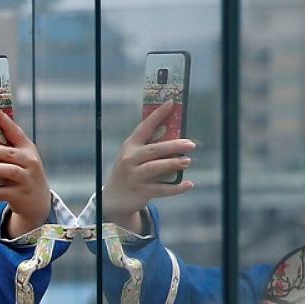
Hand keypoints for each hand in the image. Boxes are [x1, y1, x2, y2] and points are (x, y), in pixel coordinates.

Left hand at [0, 106, 50, 236]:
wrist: (38, 201)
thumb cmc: (24, 174)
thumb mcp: (20, 160)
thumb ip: (4, 150)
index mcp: (27, 149)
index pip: (14, 131)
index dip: (3, 119)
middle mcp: (29, 163)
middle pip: (9, 153)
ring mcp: (26, 179)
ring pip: (9, 171)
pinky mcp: (20, 195)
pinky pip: (1, 193)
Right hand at [101, 104, 195, 232]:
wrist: (113, 199)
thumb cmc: (129, 173)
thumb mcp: (133, 157)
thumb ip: (150, 148)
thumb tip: (178, 141)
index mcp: (130, 147)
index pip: (144, 127)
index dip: (158, 115)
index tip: (171, 103)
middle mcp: (129, 160)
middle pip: (154, 149)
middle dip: (174, 145)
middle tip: (191, 144)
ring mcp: (134, 176)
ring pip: (156, 167)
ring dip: (173, 163)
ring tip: (188, 161)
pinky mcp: (140, 192)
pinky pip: (161, 189)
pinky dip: (176, 188)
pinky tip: (188, 184)